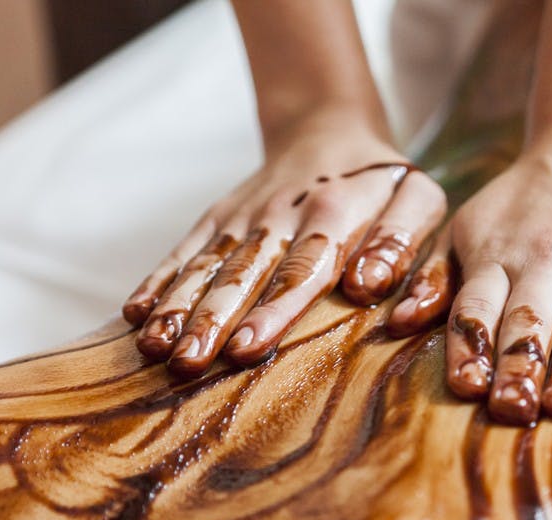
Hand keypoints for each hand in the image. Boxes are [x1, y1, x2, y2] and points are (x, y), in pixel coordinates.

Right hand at [122, 110, 446, 375]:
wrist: (326, 127)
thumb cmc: (381, 181)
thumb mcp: (417, 198)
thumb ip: (401, 239)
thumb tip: (367, 287)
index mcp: (332, 215)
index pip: (301, 271)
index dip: (272, 312)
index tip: (246, 348)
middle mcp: (278, 217)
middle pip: (242, 275)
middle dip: (212, 320)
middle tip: (187, 361)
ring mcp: (241, 218)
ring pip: (205, 266)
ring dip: (178, 307)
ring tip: (155, 346)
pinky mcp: (217, 219)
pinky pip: (184, 251)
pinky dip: (159, 280)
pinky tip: (135, 315)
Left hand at [435, 124, 551, 424]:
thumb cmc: (519, 202)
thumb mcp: (465, 227)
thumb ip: (434, 278)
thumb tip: (397, 325)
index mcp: (496, 256)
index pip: (478, 306)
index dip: (471, 346)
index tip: (467, 387)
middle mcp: (546, 260)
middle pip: (530, 319)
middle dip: (519, 366)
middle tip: (512, 410)